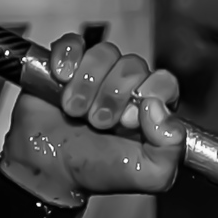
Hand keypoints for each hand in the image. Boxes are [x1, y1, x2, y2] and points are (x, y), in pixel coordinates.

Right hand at [0, 33, 183, 207]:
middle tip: (98, 122)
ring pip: (104, 53)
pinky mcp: (67, 64)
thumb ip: (171, 149)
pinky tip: (61, 78)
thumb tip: (159, 108)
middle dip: (113, 96)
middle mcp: (127, 90)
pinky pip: (74, 42)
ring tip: (75, 110)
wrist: (47, 169)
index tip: (128, 120)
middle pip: (133, 66)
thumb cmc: (95, 170)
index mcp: (151, 112)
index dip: (148, 95)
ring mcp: (97, 75)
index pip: (165, 82)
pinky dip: (67, 56)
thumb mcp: (149, 175)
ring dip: (87, 83)